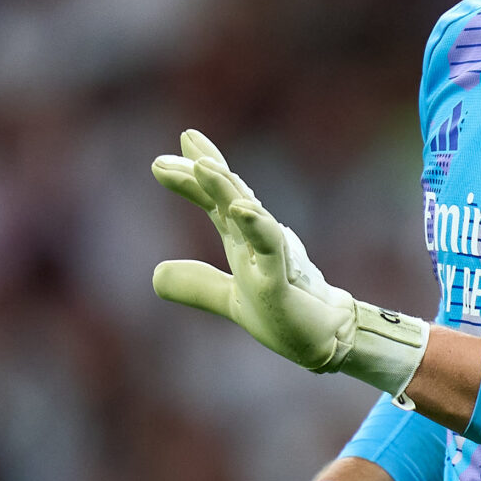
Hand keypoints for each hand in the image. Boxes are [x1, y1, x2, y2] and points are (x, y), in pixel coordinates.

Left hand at [151, 130, 427, 395]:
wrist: (326, 341)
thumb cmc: (285, 314)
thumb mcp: (230, 299)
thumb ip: (198, 285)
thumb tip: (154, 275)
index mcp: (242, 242)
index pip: (215, 201)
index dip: (192, 179)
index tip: (162, 161)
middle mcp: (258, 240)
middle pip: (229, 195)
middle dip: (206, 167)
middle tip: (185, 139)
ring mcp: (273, 256)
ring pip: (249, 212)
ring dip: (227, 188)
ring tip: (204, 166)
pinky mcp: (283, 279)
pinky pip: (270, 247)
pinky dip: (257, 226)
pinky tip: (240, 210)